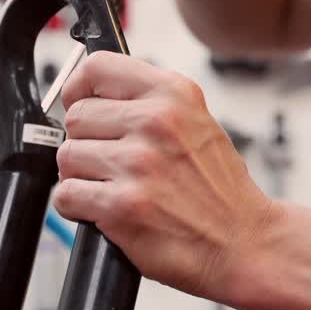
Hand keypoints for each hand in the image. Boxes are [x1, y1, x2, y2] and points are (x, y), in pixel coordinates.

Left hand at [51, 52, 274, 299]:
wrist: (244, 242)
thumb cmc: (220, 190)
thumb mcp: (197, 122)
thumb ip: (149, 102)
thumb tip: (95, 94)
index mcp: (173, 94)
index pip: (97, 68)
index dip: (78, 88)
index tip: (79, 102)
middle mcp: (155, 122)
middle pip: (76, 117)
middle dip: (85, 142)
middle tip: (110, 161)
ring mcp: (137, 163)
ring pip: (67, 156)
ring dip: (81, 176)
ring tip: (113, 187)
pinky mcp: (121, 205)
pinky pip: (66, 194)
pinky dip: (76, 206)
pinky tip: (105, 209)